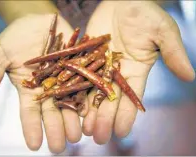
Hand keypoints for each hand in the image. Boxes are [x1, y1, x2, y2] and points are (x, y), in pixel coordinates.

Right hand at [0, 14, 81, 152]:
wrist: (37, 21)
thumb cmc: (16, 37)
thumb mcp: (0, 54)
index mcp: (29, 89)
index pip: (29, 113)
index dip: (31, 128)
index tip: (34, 145)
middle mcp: (48, 89)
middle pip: (53, 112)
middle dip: (56, 129)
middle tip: (59, 146)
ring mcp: (65, 79)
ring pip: (70, 103)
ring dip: (74, 120)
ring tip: (77, 135)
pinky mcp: (78, 68)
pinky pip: (84, 84)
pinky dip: (87, 97)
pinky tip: (91, 112)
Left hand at [82, 1, 194, 143]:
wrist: (121, 0)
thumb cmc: (144, 13)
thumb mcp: (162, 31)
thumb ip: (173, 53)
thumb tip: (190, 76)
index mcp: (135, 71)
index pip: (132, 98)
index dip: (127, 115)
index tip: (121, 132)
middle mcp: (117, 73)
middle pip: (110, 100)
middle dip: (104, 119)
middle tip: (98, 137)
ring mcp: (99, 67)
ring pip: (92, 93)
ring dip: (88, 111)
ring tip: (84, 129)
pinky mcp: (85, 59)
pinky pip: (79, 77)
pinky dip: (74, 91)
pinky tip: (70, 106)